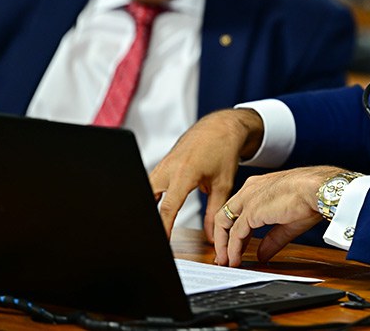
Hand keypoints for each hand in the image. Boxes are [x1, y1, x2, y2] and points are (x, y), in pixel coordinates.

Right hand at [149, 109, 263, 240]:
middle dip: (146, 217)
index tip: (160, 242)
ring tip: (150, 227)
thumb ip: (215, 211)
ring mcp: (163, 164)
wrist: (220, 126)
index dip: (163, 228)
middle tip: (148, 237)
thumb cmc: (223, 150)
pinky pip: (151, 182)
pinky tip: (154, 209)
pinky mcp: (163, 163)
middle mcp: (169, 168)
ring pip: (147, 189)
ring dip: (147, 206)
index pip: (167, 207)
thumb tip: (212, 236)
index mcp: (184, 173)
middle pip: (148, 198)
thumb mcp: (223, 184)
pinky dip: (151, 196)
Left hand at [215, 166, 344, 265]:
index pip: (238, 209)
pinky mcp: (251, 210)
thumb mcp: (287, 222)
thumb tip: (262, 254)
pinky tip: (235, 259)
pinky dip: (233, 248)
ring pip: (224, 223)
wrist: (318, 189)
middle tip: (224, 256)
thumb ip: (272, 239)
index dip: (233, 229)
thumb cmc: (310, 197)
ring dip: (224, 245)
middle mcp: (249, 190)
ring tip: (227, 262)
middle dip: (222, 238)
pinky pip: (236, 233)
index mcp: (259, 187)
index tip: (234, 245)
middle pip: (226, 215)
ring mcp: (248, 199)